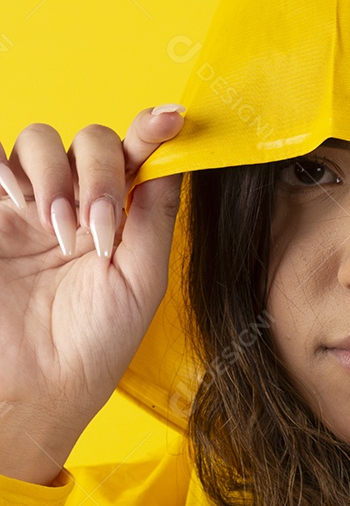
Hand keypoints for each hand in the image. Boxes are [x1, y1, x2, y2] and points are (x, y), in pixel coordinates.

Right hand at [0, 105, 185, 482]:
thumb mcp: (142, 280)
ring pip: (41, 141)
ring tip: (58, 229)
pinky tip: (19, 200)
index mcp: (121, 218)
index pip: (137, 156)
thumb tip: (176, 154)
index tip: (169, 118)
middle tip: (95, 226)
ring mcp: (30, 207)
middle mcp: (77, 204)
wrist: (34, 388)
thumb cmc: (94, 345)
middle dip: (98, 172)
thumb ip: (155, 215)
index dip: (152, 129)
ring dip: (55, 175)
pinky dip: (4, 165)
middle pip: (90, 141)